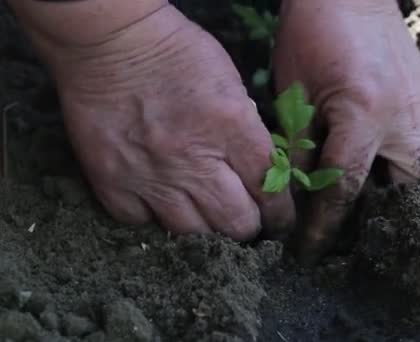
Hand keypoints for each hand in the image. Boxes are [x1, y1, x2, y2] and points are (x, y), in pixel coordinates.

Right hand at [35, 6, 294, 238]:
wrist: (109, 42)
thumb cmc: (177, 55)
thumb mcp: (232, 85)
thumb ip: (248, 133)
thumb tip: (262, 174)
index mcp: (232, 128)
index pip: (270, 190)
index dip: (280, 214)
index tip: (280, 220)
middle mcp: (194, 161)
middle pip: (235, 223)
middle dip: (248, 226)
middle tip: (246, 219)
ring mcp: (151, 177)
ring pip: (192, 233)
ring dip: (205, 227)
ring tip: (206, 215)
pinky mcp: (113, 184)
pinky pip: (144, 223)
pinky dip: (156, 217)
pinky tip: (162, 202)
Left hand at [274, 0, 419, 260]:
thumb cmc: (310, 36)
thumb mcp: (294, 95)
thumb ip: (300, 148)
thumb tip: (299, 194)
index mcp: (364, 114)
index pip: (346, 188)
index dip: (326, 225)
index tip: (311, 251)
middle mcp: (404, 115)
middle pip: (414, 189)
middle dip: (392, 218)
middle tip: (362, 232)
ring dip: (398, 189)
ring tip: (371, 200)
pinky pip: (416, 135)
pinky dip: (396, 155)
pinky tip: (376, 152)